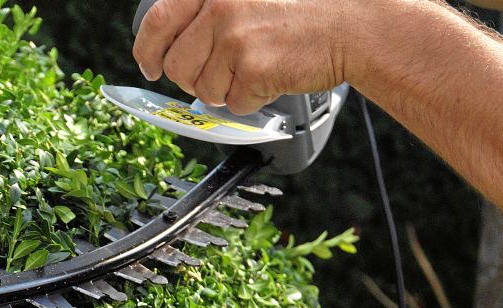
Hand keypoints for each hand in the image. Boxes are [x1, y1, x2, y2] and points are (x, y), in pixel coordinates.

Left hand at [133, 0, 350, 113]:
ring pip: (203, 89)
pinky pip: (234, 103)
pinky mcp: (253, 68)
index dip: (148, 50)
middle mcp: (220, 6)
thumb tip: (168, 49)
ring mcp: (235, 37)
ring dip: (226, 90)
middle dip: (193, 79)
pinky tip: (273, 76)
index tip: (150, 65)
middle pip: (178, 65)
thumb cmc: (306, 9)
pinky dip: (252, 99)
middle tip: (218, 76)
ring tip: (257, 68)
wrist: (354, 24)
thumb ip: (210, 11)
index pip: (158, 20)